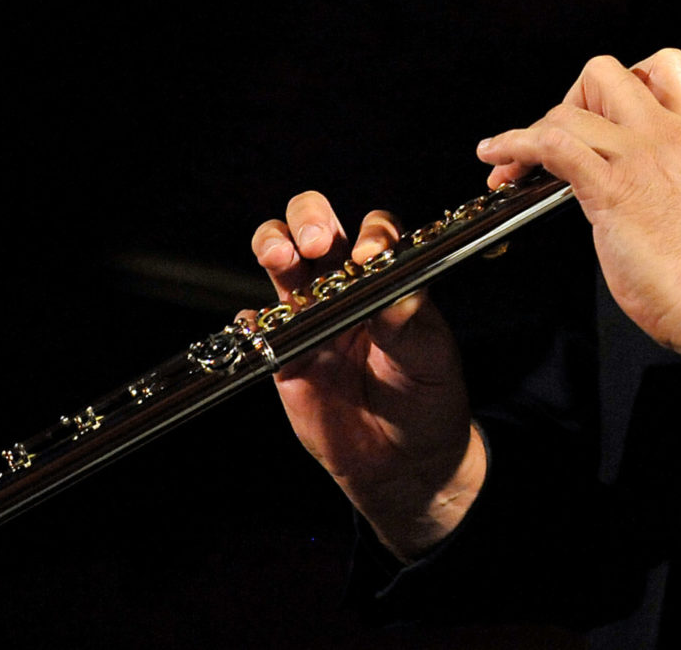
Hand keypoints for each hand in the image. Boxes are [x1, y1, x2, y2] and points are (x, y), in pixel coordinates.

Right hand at [250, 191, 484, 560]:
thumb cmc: (429, 397)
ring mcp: (311, 317)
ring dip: (273, 246)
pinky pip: (256, 329)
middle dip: (309, 219)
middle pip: (317, 227)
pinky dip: (249, 322)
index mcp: (389, 278)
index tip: (369, 254)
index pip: (376, 232)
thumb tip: (390, 288)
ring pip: (280, 262)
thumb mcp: (430, 358)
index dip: (371, 233)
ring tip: (278, 257)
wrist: (404, 461)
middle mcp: (346, 287)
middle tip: (314, 244)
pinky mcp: (284, 355)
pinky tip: (257, 326)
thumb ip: (407, 324)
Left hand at [477, 49, 680, 362]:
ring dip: (528, 134)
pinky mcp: (611, 191)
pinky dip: (515, 147)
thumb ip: (673, 174)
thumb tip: (643, 177)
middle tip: (559, 136)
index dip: (624, 79)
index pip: (664, 65)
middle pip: (603, 73)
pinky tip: (498, 160)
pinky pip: (553, 147)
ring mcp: (637, 159)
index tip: (601, 110)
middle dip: (569, 99)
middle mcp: (664, 136)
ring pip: (567, 111)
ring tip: (508, 161)